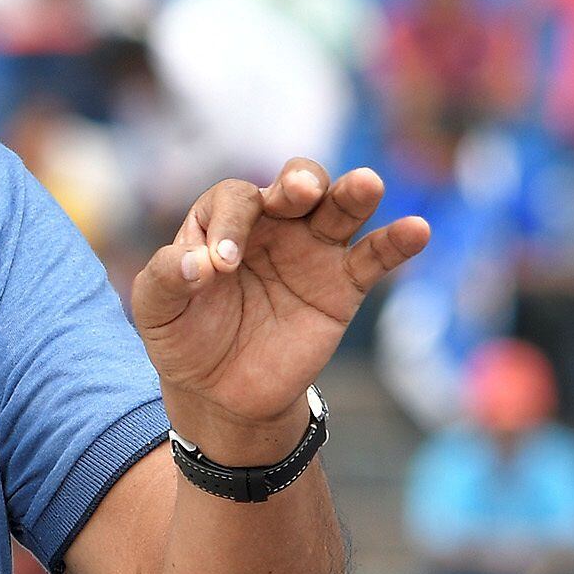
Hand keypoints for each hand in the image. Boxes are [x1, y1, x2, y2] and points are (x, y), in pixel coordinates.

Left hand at [132, 162, 428, 459]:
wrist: (221, 392)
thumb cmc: (185, 337)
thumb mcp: (157, 310)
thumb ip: (163, 278)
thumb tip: (193, 263)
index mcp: (224, 218)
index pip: (235, 200)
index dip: (228, 226)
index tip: (219, 267)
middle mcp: (274, 224)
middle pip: (296, 184)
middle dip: (299, 181)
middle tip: (298, 192)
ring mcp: (312, 251)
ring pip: (340, 209)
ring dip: (353, 193)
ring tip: (367, 185)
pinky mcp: (343, 286)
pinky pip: (374, 258)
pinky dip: (397, 242)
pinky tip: (417, 230)